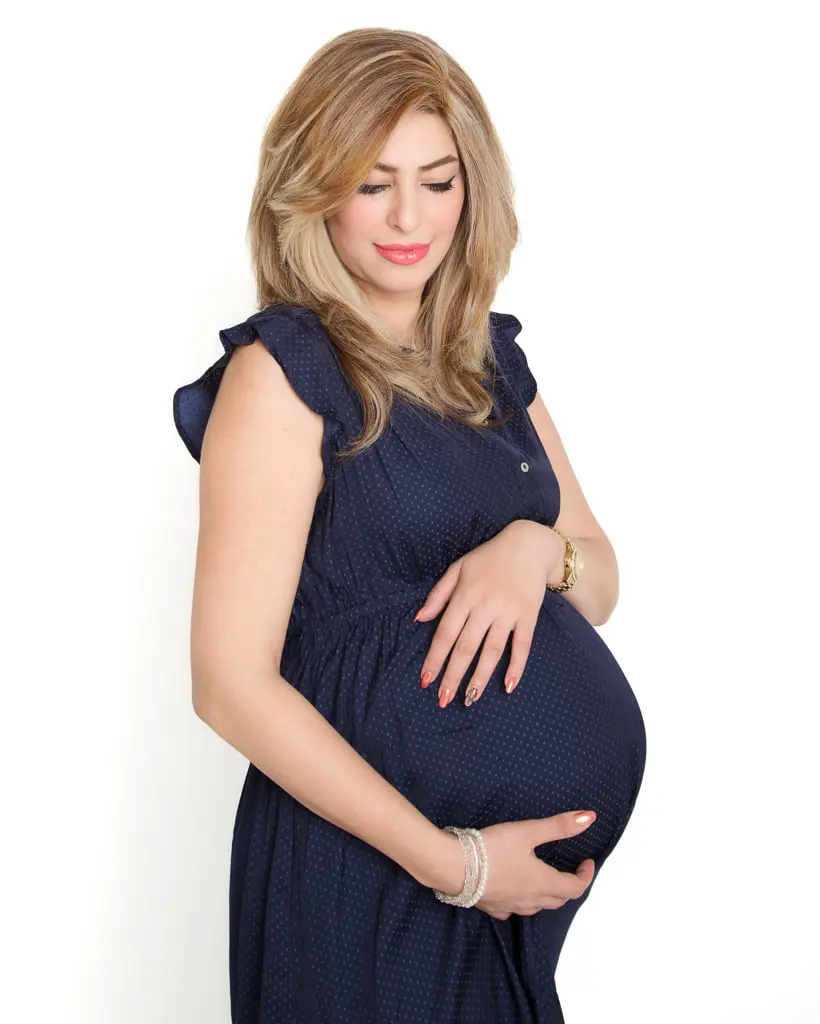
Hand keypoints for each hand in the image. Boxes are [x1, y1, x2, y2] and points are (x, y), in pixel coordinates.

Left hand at [414, 520, 563, 705]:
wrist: (529, 545)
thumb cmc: (488, 557)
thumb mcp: (458, 568)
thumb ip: (438, 594)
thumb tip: (418, 619)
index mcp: (465, 595)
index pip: (445, 633)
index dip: (435, 658)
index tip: (426, 680)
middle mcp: (485, 606)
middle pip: (466, 646)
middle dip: (453, 675)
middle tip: (443, 699)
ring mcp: (508, 612)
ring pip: (492, 650)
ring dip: (480, 677)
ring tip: (470, 699)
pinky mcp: (529, 616)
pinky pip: (522, 645)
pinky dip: (516, 666)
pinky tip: (508, 687)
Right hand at [435, 809, 596, 918]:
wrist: (453, 867)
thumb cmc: (491, 849)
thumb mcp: (528, 831)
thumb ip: (559, 826)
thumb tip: (589, 818)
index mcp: (543, 883)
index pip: (575, 888)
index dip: (585, 876)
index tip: (586, 862)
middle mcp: (530, 900)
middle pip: (559, 900)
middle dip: (568, 885)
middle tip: (568, 868)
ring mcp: (511, 906)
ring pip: (538, 907)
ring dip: (548, 895)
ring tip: (545, 877)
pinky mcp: (493, 908)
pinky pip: (515, 909)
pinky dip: (523, 900)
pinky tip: (515, 889)